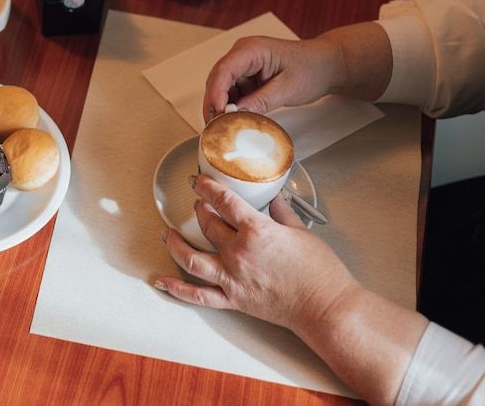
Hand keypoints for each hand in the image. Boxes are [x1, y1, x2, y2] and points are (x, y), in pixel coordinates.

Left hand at [158, 175, 430, 404]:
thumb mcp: (302, 232)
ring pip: (191, 258)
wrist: (327, 308)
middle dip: (198, 211)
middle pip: (206, 225)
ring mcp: (233, 278)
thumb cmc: (320, 272)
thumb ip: (282, 212)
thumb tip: (274, 198)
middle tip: (197, 205)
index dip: (206, 188)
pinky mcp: (233, 299)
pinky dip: (177, 289)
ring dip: (174, 244)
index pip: (222, 201)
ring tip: (166, 234)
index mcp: (257, 231)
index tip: (197, 181)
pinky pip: (198, 295)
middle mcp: (239, 253)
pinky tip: (162, 281)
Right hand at [202, 36, 343, 121]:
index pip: (224, 71)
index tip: (217, 115)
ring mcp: (243, 66)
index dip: (216, 94)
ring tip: (224, 127)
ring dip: (222, 107)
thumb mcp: (287, 89)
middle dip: (214, 104)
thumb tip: (235, 115)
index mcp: (251, 50)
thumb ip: (259, 102)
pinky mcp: (247, 76)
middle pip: (217, 80)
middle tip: (214, 127)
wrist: (326, 65)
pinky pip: (233, 92)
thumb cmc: (311, 68)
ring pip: (222, 88)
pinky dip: (232, 107)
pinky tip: (235, 120)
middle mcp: (242, 55)